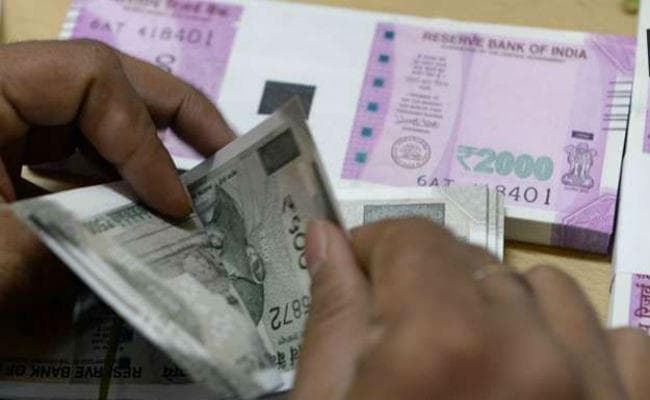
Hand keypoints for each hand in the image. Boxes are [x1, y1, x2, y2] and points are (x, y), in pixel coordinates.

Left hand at [0, 40, 232, 349]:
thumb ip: (81, 250)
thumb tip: (152, 249)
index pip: (90, 79)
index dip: (145, 138)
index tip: (175, 205)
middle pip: (100, 79)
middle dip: (172, 113)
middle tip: (227, 150)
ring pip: (88, 119)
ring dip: (145, 150)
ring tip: (195, 184)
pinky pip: (67, 159)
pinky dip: (109, 182)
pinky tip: (137, 214)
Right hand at [293, 219, 649, 399]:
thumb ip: (333, 317)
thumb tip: (326, 238)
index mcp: (442, 344)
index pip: (411, 238)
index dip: (374, 247)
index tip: (356, 273)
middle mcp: (532, 355)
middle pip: (474, 262)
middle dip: (429, 283)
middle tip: (402, 337)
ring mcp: (596, 389)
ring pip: (548, 291)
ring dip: (505, 310)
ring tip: (476, 363)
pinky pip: (629, 343)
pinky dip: (586, 344)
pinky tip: (551, 375)